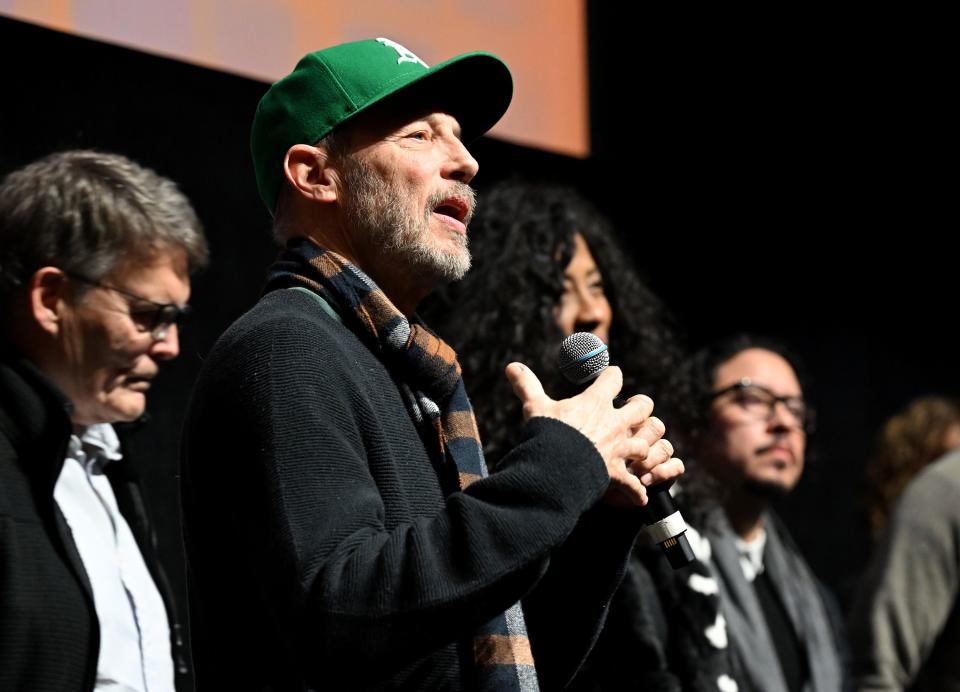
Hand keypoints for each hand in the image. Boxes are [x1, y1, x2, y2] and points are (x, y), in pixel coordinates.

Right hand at [505, 362, 683, 506]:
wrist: (554, 470)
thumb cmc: (546, 435)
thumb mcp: (535, 407)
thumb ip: (527, 385)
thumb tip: (511, 366)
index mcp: (596, 403)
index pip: (614, 378)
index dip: (612, 376)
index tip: (610, 377)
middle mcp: (614, 424)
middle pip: (643, 407)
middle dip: (641, 407)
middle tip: (635, 409)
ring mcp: (619, 450)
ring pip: (646, 444)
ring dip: (644, 448)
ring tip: (639, 451)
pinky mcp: (617, 474)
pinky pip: (635, 485)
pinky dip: (637, 491)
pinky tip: (639, 496)